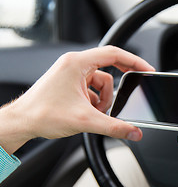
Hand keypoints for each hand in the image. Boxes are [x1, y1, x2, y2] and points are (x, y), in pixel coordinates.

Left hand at [0, 46, 154, 153]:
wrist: (22, 122)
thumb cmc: (42, 113)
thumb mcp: (85, 121)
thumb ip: (114, 127)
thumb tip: (134, 131)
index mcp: (77, 63)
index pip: (113, 54)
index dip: (134, 61)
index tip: (146, 69)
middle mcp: (74, 65)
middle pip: (108, 68)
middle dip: (118, 85)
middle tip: (131, 91)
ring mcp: (71, 74)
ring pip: (101, 82)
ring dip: (104, 99)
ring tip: (94, 113)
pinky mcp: (70, 84)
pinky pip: (92, 89)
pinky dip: (95, 102)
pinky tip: (88, 113)